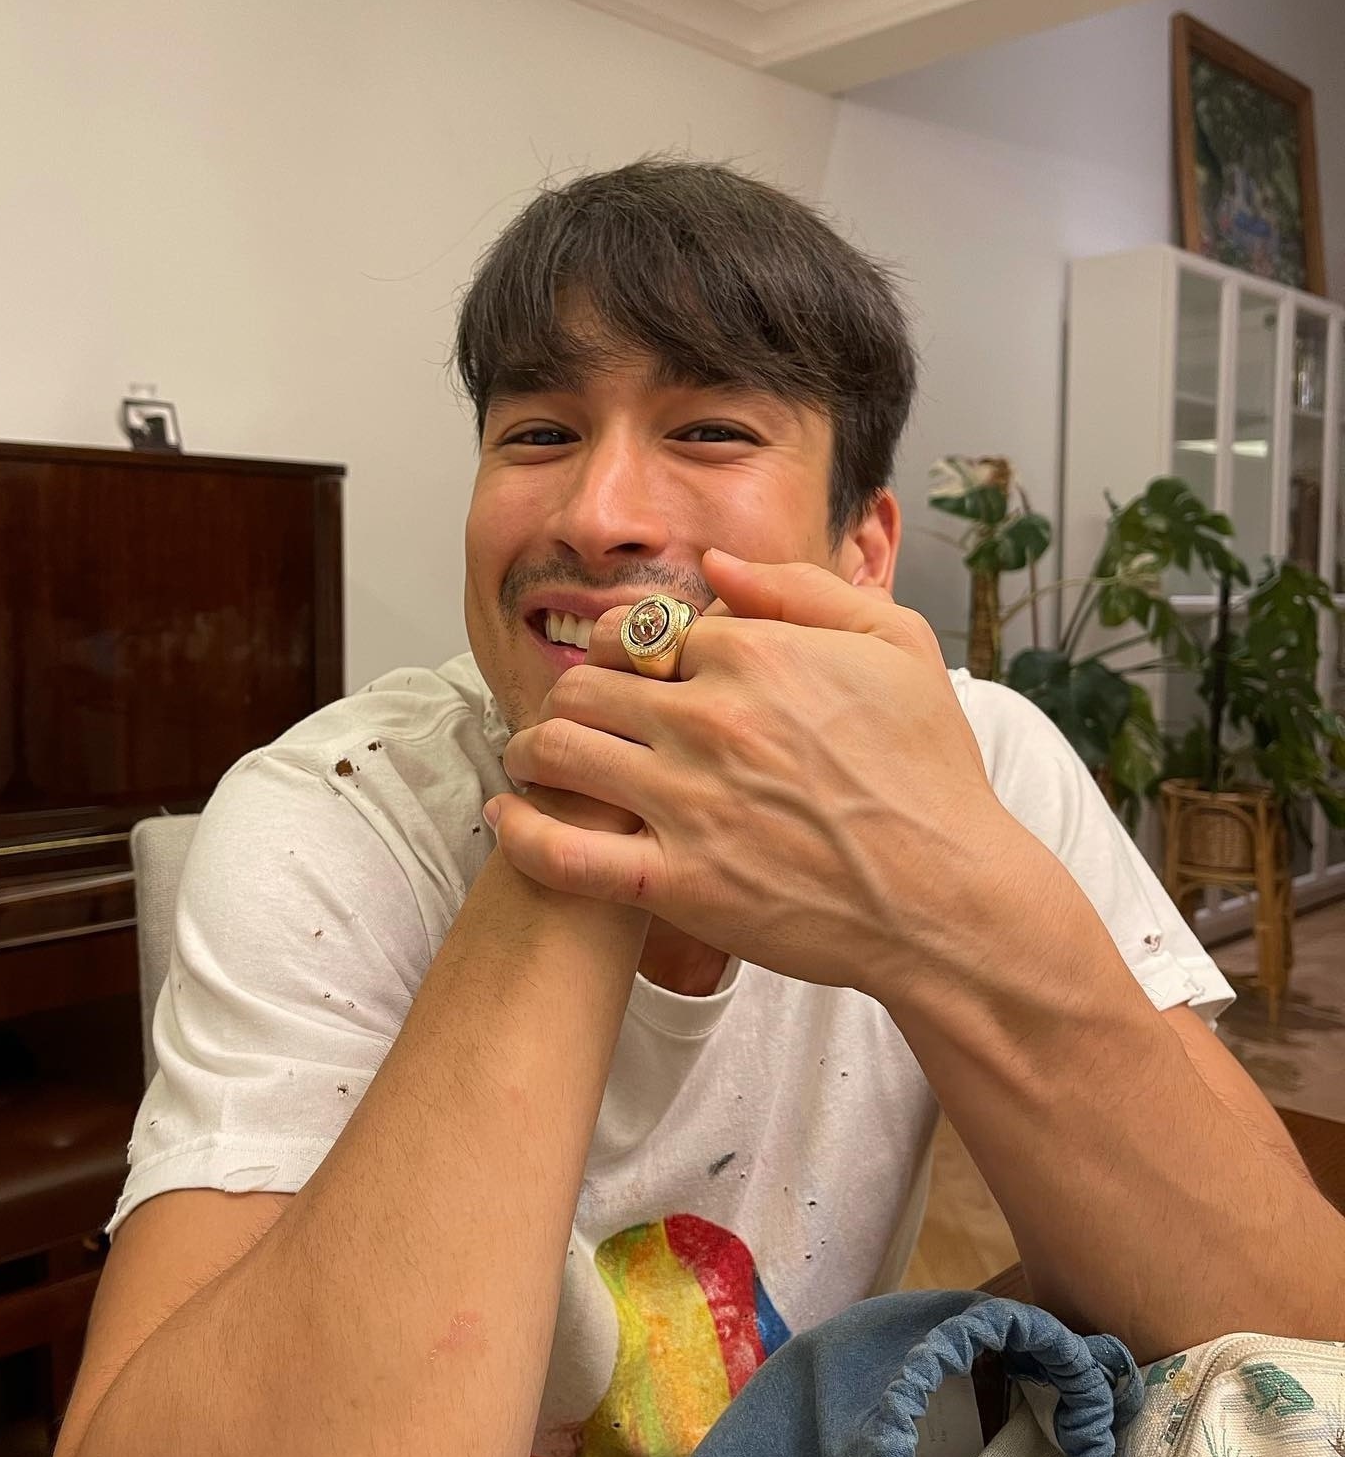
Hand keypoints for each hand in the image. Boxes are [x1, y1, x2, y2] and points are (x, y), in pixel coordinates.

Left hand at [487, 551, 1034, 996]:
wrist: (948, 897)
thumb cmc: (931, 773)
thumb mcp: (897, 643)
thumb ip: (801, 588)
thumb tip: (715, 559)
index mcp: (755, 653)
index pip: (642, 630)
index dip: (624, 648)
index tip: (622, 670)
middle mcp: (710, 718)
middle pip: (586, 685)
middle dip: (572, 695)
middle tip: (573, 717)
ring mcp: (688, 801)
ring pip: (560, 752)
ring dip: (535, 751)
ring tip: (537, 760)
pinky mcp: (677, 881)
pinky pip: (562, 852)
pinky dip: (521, 832)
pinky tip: (509, 819)